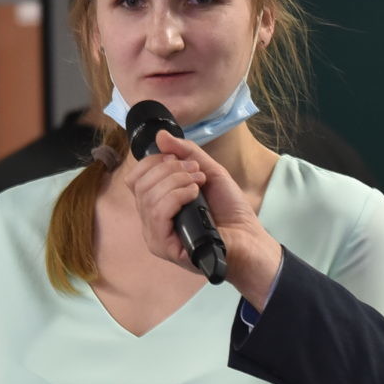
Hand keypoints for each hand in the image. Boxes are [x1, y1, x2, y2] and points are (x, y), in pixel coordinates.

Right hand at [121, 130, 282, 305]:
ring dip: (176, 182)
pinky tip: (194, 196)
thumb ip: (185, 153)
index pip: (135, 178)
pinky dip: (176, 197)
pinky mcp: (164, 247)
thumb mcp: (208, 172)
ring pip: (148, 198)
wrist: (248, 236)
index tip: (179, 159)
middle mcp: (150, 221)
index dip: (153, 162)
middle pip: (140, 185)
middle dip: (169, 170)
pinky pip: (158, 214)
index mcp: (156, 203)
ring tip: (199, 184)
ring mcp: (155, 235)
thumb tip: (160, 136)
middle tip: (195, 173)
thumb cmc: (229, 209)